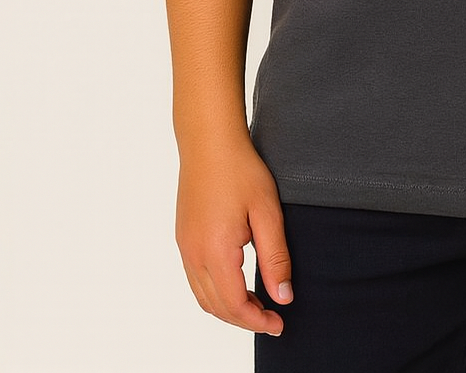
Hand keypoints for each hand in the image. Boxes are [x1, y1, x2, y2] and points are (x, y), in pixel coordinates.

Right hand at [175, 132, 295, 336]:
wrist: (209, 141)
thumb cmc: (240, 170)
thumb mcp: (267, 212)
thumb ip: (275, 257)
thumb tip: (283, 296)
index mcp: (215, 251)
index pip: (234, 305)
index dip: (258, 321)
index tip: (280, 323)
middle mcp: (194, 255)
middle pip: (216, 307)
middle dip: (244, 319)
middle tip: (273, 317)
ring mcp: (184, 247)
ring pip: (203, 297)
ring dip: (228, 308)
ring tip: (257, 304)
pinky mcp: (183, 238)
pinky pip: (196, 279)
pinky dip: (215, 293)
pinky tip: (236, 283)